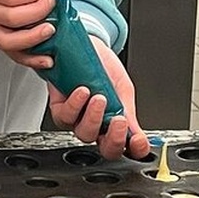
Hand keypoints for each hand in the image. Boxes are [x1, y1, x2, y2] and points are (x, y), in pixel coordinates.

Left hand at [49, 37, 150, 159]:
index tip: (138, 141)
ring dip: (94, 118)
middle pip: (105, 149)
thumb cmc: (105, 68)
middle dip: (114, 138)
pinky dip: (75, 105)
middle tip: (119, 120)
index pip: (127, 146)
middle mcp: (97, 126)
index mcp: (116, 124)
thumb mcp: (123, 89)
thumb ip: (128, 113)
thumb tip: (138, 134)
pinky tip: (83, 91)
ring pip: (85, 134)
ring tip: (99, 97)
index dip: (135, 150)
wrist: (87, 46)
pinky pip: (65, 117)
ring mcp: (78, 121)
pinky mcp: (60, 110)